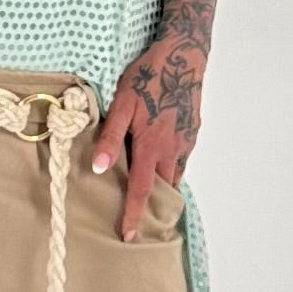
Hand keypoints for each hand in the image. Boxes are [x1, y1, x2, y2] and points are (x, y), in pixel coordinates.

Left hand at [90, 32, 203, 239]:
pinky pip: (180, 158)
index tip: (128, 236)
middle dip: (150, 205)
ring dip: (160, 185)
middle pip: (161, 188)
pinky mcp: (193, 132)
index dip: (133, 215)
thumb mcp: (123, 103)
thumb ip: (111, 137)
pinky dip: (169, 165)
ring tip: (146, 188)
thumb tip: (99, 167)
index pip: (140, 191)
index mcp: (152, 147)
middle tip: (136, 215)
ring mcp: (186, 142)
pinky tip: (157, 156)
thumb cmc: (149, 76)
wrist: (184, 55)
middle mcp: (173, 150)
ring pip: (173, 174)